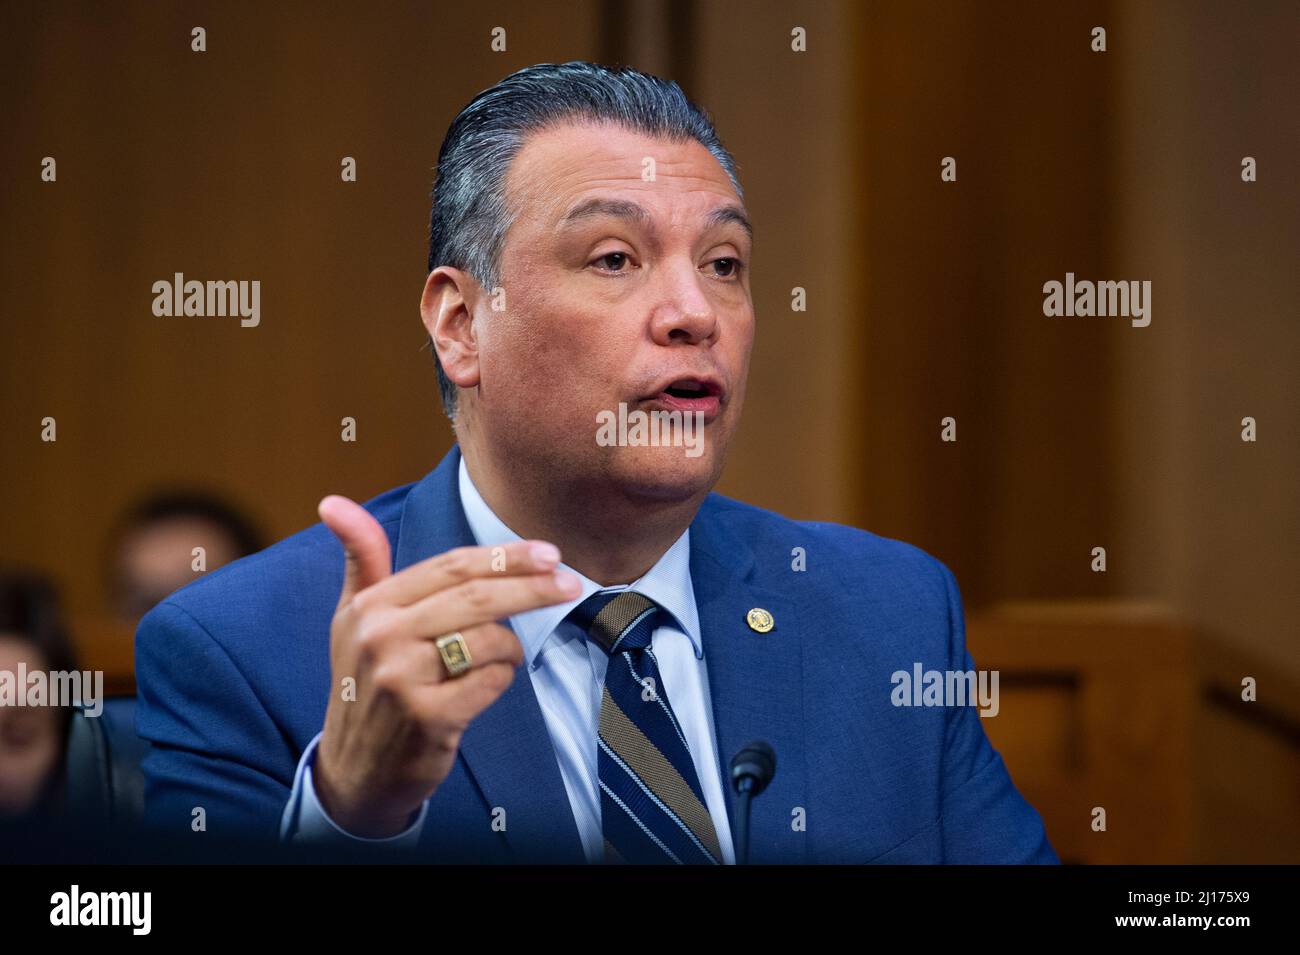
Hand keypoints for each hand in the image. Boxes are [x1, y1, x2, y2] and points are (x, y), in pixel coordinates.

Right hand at [311, 494, 580, 836]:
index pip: (451, 567)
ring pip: (489, 640)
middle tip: (570, 583)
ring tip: (498, 658)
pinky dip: (501, 679)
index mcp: (370, 606)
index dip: (505, 557)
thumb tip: (333, 501)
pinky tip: (485, 685)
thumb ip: (361, 559)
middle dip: (532, 587)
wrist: (354, 770)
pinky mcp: (428, 717)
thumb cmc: (367, 683)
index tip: (548, 554)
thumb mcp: (353, 618)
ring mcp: (402, 679)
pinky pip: (492, 681)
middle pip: (476, 598)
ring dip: (509, 647)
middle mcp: (380, 637)